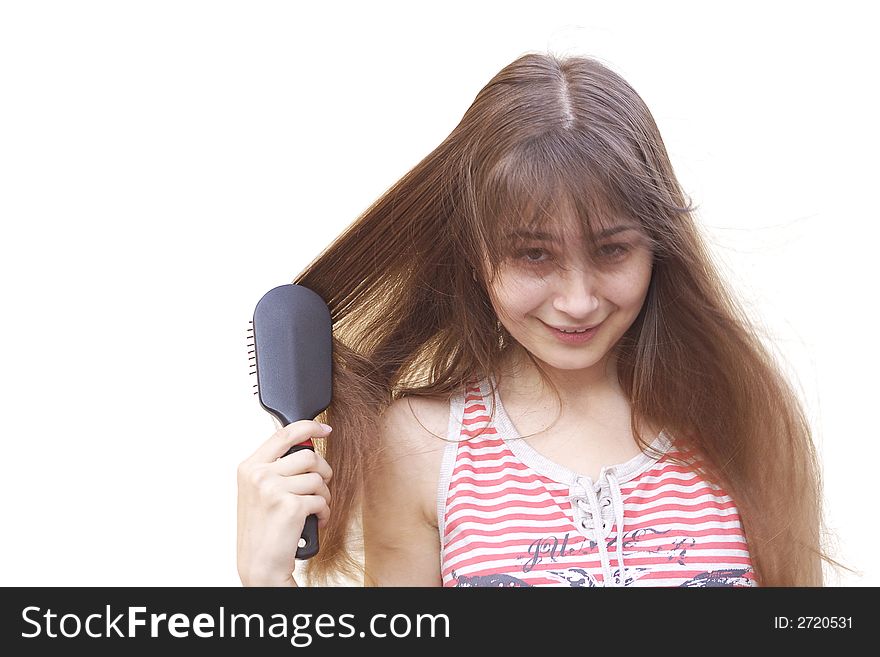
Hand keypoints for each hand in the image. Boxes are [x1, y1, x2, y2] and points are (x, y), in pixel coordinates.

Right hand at [236, 420, 332, 585]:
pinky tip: (315, 520)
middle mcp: (259, 475)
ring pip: (318, 478)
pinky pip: (322, 499)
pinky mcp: (291, 506)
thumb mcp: (258, 491)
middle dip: (322, 472)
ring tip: (315, 508)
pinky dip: (324, 512)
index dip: (309, 426)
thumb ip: (275, 467)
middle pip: (309, 455)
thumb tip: (305, 446)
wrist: (259, 564)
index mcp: (250, 467)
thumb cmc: (261, 529)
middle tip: (320, 486)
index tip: (324, 428)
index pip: (284, 434)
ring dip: (324, 495)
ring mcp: (273, 489)